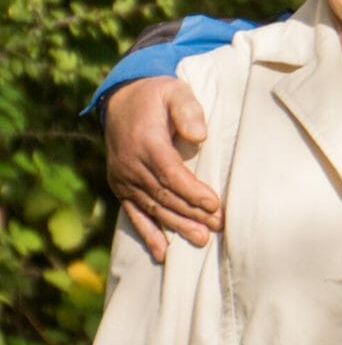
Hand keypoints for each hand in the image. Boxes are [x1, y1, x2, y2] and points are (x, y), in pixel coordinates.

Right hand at [105, 76, 221, 260]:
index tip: (215, 204)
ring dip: (177, 226)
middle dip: (192, 213)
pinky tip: (163, 253)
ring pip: (153, 208)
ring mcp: (124, 178)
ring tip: (201, 239)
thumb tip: (200, 135)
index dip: (192, 191)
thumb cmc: (157, 95)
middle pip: (164, 195)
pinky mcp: (121, 186)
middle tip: (218, 226)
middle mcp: (131, 164)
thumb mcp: (174, 91)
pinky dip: (148, 234)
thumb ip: (187, 109)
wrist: (122, 99)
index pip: (171, 173)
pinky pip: (134, 213)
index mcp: (146, 143)